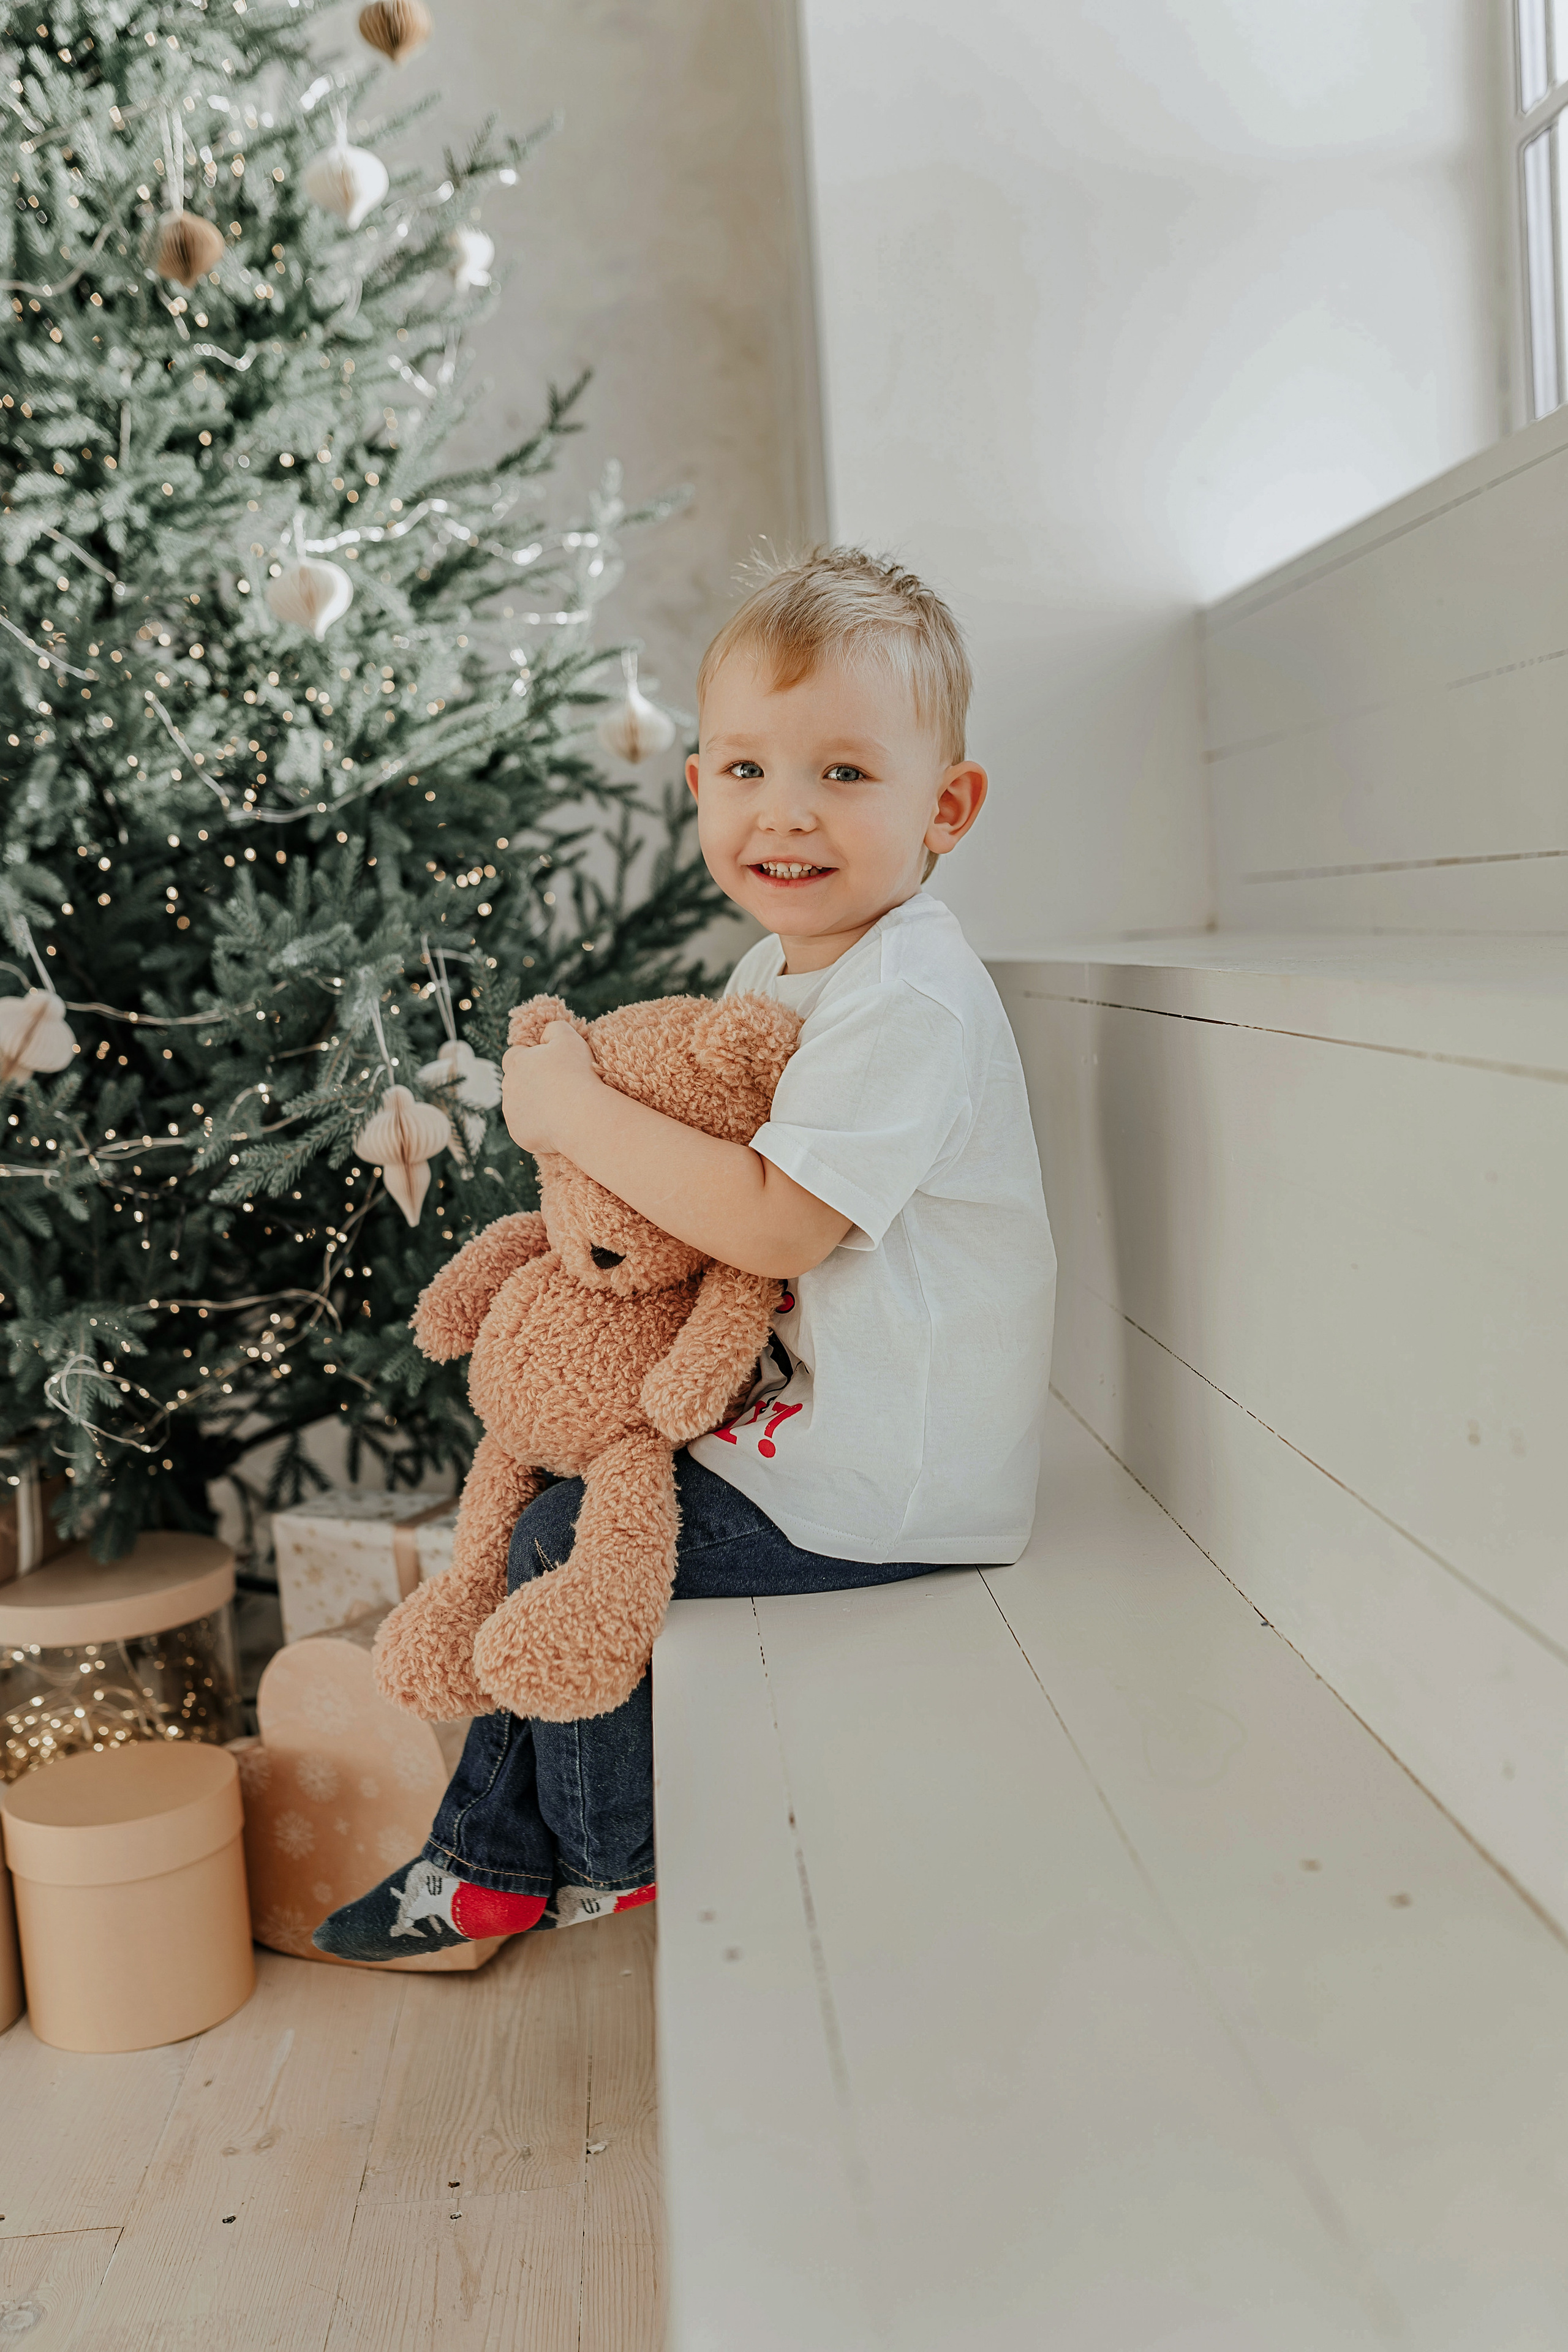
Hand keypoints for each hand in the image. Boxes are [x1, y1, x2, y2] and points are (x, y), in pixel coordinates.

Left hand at [501, 1018, 598, 1153]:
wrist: (582, 1117)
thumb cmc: (577, 1075)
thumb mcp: (569, 1038)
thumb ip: (553, 1029)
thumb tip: (545, 1036)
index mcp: (516, 1063)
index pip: (513, 1055)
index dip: (530, 1058)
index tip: (549, 1065)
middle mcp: (508, 1087)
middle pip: (516, 1082)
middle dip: (532, 1083)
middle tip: (558, 1087)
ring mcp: (511, 1113)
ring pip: (520, 1106)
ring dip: (534, 1105)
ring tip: (560, 1107)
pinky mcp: (519, 1134)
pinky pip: (526, 1129)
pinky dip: (538, 1127)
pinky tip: (557, 1124)